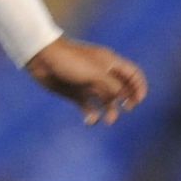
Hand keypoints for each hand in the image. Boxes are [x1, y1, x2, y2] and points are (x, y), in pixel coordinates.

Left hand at [25, 37, 147, 124]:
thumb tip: (122, 98)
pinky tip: (90, 121)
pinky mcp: (75, 93)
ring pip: (107, 100)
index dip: (139, 87)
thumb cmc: (69, 61)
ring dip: (110, 111)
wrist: (41, 59)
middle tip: (126, 108)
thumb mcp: (95, 73)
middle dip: (127, 100)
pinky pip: (88, 107)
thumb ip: (111, 86)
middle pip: (122, 89)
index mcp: (109, 63)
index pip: (132, 74)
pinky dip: (92, 115)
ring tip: (109, 120)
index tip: (138, 100)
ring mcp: (88, 84)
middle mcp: (101, 74)